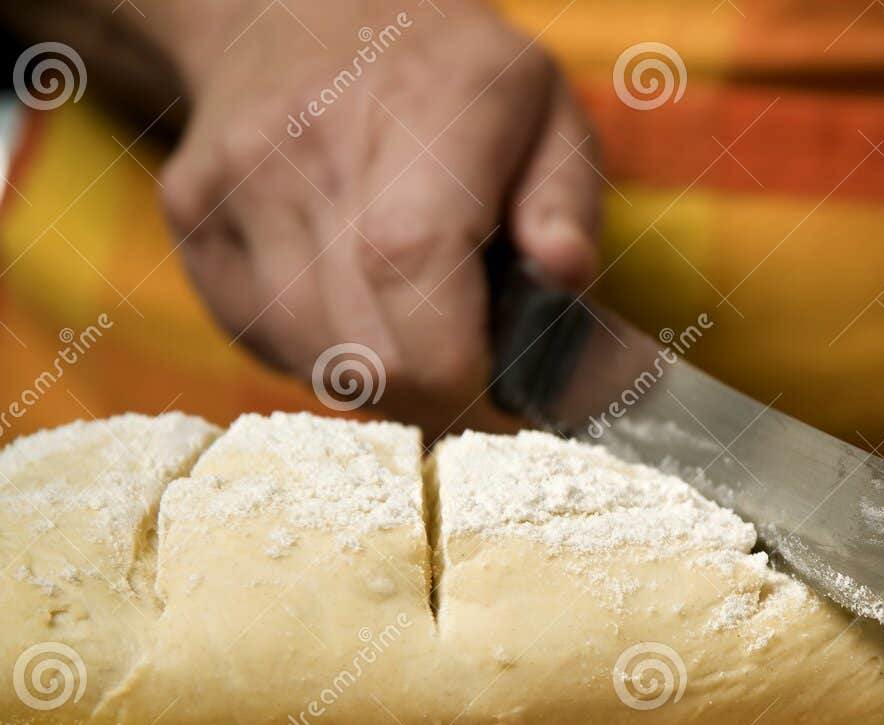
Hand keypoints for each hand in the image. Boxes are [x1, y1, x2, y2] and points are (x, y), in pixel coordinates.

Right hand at [153, 0, 600, 435]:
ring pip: (315, 360)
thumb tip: (564, 277)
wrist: (299, 10)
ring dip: (382, 381)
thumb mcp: (545, 109)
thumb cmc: (450, 78)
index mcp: (426, 105)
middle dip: (436, 394)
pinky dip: (324, 356)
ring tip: (418, 329)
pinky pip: (266, 342)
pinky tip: (355, 305)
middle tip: (474, 377)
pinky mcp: (192, 219)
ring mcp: (237, 181)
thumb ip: (566, 202)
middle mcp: (312, 140)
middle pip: (366, 344)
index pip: (411, 262)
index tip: (505, 402)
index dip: (460, 369)